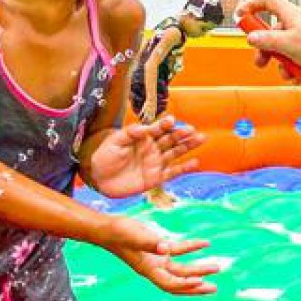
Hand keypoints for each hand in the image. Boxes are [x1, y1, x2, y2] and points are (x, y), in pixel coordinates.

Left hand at [87, 116, 203, 197]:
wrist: (99, 180)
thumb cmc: (104, 157)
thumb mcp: (114, 142)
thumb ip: (129, 133)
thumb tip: (144, 127)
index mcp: (143, 137)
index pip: (157, 129)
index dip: (164, 124)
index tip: (171, 120)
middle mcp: (152, 148)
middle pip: (170, 139)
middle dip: (181, 134)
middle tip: (192, 129)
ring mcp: (155, 163)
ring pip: (176, 152)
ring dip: (188, 146)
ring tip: (201, 138)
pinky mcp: (156, 178)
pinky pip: (173, 172)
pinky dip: (184, 168)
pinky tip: (195, 162)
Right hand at [93, 214, 221, 294]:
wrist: (107, 228)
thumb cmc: (118, 233)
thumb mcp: (134, 237)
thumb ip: (150, 242)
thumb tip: (165, 248)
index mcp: (148, 270)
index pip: (169, 283)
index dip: (185, 285)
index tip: (201, 282)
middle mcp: (154, 268)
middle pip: (179, 281)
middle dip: (196, 285)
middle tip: (214, 288)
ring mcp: (157, 259)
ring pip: (181, 268)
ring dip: (197, 269)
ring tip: (216, 268)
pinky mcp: (157, 248)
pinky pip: (178, 251)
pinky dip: (191, 248)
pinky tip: (205, 243)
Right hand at [239, 0, 300, 77]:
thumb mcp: (288, 44)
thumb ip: (267, 40)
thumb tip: (253, 37)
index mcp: (293, 15)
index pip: (269, 2)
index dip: (254, 5)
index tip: (242, 15)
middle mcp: (300, 24)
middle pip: (274, 32)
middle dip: (266, 48)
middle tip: (260, 61)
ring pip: (286, 49)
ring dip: (282, 63)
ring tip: (287, 73)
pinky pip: (298, 59)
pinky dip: (295, 68)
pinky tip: (298, 76)